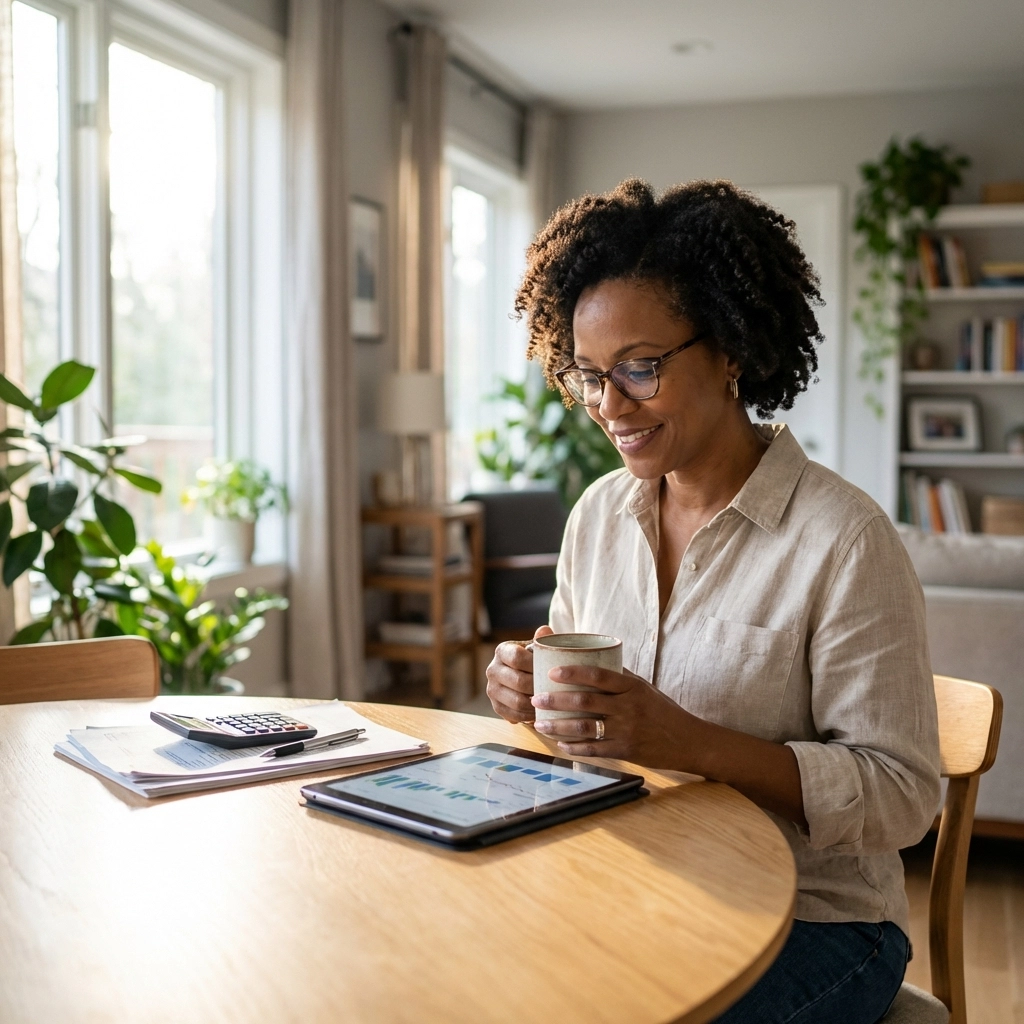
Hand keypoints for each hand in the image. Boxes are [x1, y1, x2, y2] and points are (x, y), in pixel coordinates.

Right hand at [485, 625, 553, 723]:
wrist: (525, 675)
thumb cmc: (535, 659)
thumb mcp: (538, 647)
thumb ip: (543, 640)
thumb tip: (544, 630)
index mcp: (502, 651)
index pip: (517, 658)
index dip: (534, 665)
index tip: (551, 670)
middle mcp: (492, 669)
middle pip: (518, 682)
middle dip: (539, 687)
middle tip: (556, 691)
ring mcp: (492, 689)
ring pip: (516, 701)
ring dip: (535, 704)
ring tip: (551, 704)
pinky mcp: (495, 706)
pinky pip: (513, 715)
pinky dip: (528, 716)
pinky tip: (541, 713)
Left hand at [530, 662, 696, 764]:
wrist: (688, 740)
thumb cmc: (662, 710)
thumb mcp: (643, 688)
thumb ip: (618, 677)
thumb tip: (587, 660)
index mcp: (632, 687)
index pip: (599, 675)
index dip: (574, 672)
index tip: (552, 671)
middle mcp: (628, 707)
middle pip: (586, 701)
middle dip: (556, 700)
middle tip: (537, 698)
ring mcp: (627, 730)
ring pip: (585, 727)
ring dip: (558, 725)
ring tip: (540, 723)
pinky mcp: (626, 751)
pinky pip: (594, 749)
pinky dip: (574, 747)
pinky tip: (560, 744)